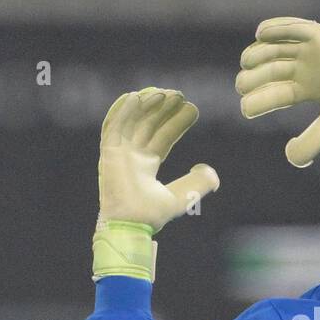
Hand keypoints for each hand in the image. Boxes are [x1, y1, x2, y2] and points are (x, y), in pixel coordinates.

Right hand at [93, 88, 218, 281]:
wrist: (132, 226)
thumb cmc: (152, 216)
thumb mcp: (184, 197)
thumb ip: (199, 184)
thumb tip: (211, 171)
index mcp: (146, 165)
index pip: (163, 137)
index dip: (176, 122)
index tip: (192, 109)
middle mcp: (132, 156)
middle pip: (148, 125)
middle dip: (163, 109)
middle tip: (180, 95)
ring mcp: (119, 153)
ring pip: (133, 121)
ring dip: (146, 105)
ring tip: (165, 93)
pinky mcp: (108, 153)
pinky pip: (113, 127)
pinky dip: (122, 111)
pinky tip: (136, 97)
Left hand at [234, 17, 319, 167]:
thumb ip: (312, 142)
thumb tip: (290, 158)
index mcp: (306, 87)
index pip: (276, 92)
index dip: (258, 100)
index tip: (246, 109)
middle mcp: (304, 67)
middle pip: (271, 69)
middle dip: (253, 78)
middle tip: (242, 86)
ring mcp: (309, 49)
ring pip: (275, 48)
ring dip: (257, 53)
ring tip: (247, 62)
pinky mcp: (317, 34)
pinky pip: (291, 27)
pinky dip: (274, 28)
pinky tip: (260, 35)